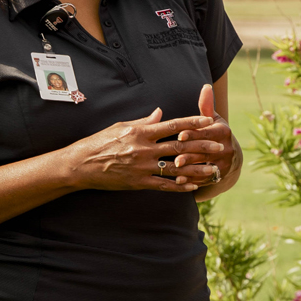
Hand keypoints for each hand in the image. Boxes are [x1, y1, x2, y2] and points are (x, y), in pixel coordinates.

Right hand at [62, 108, 219, 192]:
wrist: (80, 165)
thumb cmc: (99, 142)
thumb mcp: (121, 126)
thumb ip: (143, 121)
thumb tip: (160, 112)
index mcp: (141, 131)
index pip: (173, 125)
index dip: (193, 122)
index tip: (209, 120)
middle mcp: (144, 148)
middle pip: (180, 146)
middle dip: (202, 146)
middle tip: (220, 146)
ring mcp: (142, 167)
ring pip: (176, 168)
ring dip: (196, 169)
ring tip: (213, 170)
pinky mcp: (137, 183)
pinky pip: (163, 185)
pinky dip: (179, 187)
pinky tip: (193, 187)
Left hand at [167, 84, 237, 185]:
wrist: (229, 156)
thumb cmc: (214, 132)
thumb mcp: (213, 119)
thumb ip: (206, 105)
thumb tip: (205, 86)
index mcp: (223, 131)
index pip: (207, 132)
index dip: (193, 134)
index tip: (179, 135)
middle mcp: (226, 147)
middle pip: (205, 150)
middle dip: (189, 154)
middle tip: (174, 157)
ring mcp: (224, 162)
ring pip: (205, 166)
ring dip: (189, 169)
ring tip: (175, 169)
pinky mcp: (220, 175)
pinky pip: (205, 179)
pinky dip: (192, 181)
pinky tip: (179, 181)